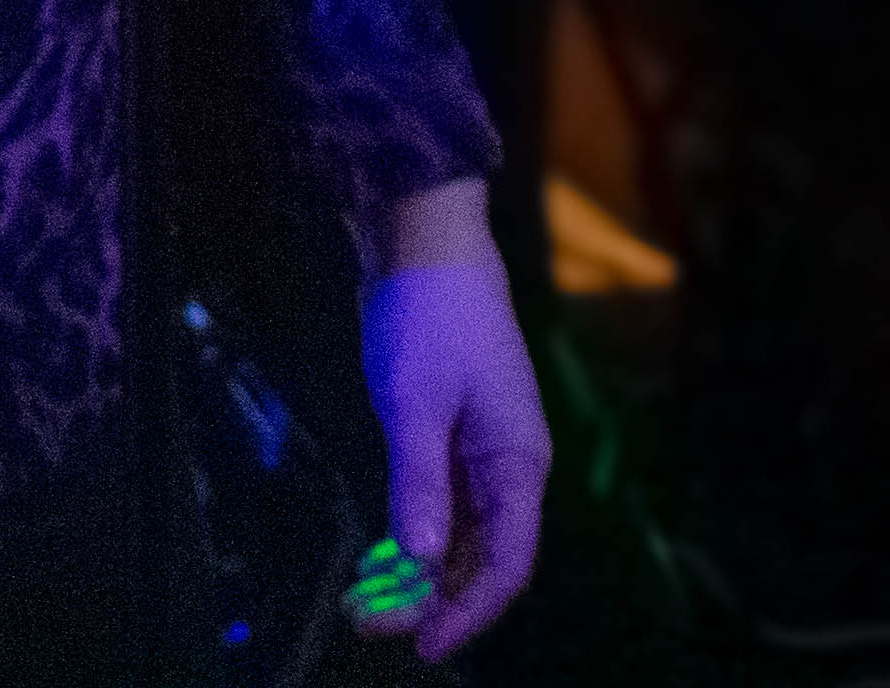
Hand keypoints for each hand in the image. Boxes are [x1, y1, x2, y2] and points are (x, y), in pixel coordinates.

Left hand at [360, 190, 548, 659]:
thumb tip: (421, 565)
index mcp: (519, 464)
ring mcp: (484, 451)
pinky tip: (385, 555)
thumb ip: (419, 485)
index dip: (468, 612)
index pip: (507, 564)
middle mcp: (511, 466)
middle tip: (374, 626)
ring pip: (463, 535)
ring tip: (370, 601)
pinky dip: (418, 534)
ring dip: (423, 571)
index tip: (422, 646)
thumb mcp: (415, 404)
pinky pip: (445, 504)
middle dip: (436, 599)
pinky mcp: (455, 434)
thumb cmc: (428, 318)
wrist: (428, 243)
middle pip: (484, 557)